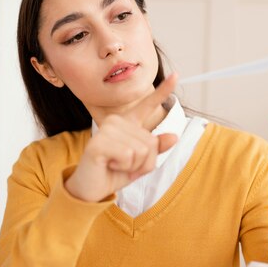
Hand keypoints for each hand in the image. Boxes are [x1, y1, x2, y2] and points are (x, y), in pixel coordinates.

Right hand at [65, 74, 178, 201]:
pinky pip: (129, 156)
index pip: (148, 105)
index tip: (177, 75)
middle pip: (151, 143)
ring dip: (133, 166)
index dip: (163, 91)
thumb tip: (174, 136)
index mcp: (127, 122)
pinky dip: (124, 167)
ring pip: (142, 150)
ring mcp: (107, 129)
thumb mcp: (141, 162)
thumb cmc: (114, 173)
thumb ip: (156, 149)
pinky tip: (109, 165)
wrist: (90, 190)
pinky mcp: (99, 142)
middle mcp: (116, 120)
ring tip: (115, 165)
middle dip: (143, 162)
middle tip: (124, 165)